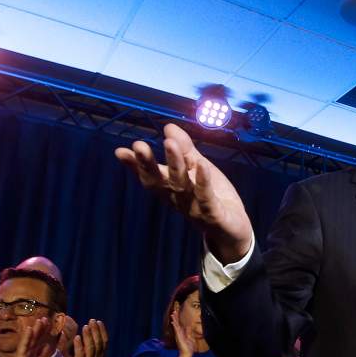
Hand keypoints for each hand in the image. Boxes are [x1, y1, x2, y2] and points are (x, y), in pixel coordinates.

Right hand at [5, 318, 53, 356]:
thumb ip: (44, 353)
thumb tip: (50, 344)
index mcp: (34, 352)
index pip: (41, 340)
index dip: (46, 332)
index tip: (52, 323)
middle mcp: (28, 350)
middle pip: (36, 337)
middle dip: (41, 328)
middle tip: (47, 318)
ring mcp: (23, 352)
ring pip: (30, 339)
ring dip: (35, 329)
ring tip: (40, 320)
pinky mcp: (20, 356)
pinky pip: (24, 345)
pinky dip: (26, 337)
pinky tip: (29, 329)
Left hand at [61, 319, 107, 356]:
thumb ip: (88, 347)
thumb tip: (86, 332)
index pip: (104, 342)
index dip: (102, 331)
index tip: (99, 321)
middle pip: (99, 343)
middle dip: (96, 331)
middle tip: (92, 320)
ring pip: (91, 348)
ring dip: (89, 336)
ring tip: (85, 326)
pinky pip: (80, 355)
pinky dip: (79, 346)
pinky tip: (77, 337)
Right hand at [115, 123, 253, 262]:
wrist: (233, 230)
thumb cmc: (212, 197)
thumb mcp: (198, 168)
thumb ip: (185, 149)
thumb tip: (168, 126)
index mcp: (171, 189)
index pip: (150, 177)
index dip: (135, 166)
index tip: (121, 151)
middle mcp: (178, 200)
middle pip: (160, 182)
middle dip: (148, 164)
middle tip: (138, 146)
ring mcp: (194, 208)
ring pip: (181, 186)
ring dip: (175, 165)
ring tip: (169, 144)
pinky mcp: (213, 215)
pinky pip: (206, 197)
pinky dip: (203, 181)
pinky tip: (202, 164)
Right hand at [170, 307, 194, 356]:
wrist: (187, 354)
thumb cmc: (189, 348)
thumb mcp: (190, 338)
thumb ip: (188, 332)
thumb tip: (188, 326)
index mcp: (182, 333)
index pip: (179, 324)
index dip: (178, 319)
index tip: (176, 313)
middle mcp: (179, 333)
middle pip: (176, 323)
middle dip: (175, 317)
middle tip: (174, 311)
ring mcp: (178, 335)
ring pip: (176, 325)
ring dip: (174, 319)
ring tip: (172, 313)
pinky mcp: (178, 337)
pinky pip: (176, 330)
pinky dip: (175, 325)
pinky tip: (173, 321)